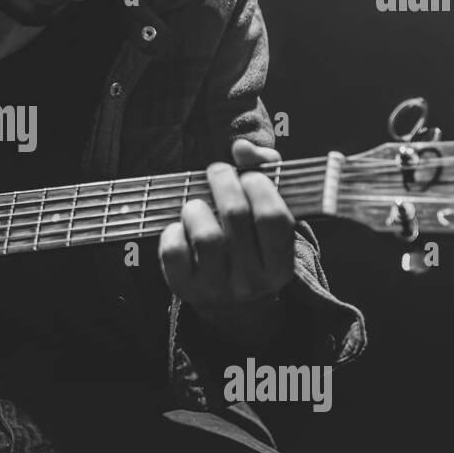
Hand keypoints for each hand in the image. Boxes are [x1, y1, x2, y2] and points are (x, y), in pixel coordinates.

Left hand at [159, 139, 295, 312]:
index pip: (275, 218)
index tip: (248, 176)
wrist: (230, 305)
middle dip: (223, 182)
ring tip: (197, 204)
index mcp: (280, 266)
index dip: (260, 186)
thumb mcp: (266, 218)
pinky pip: (173, 252)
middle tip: (217, 172)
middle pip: (236, 216)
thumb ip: (264, 174)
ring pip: (206, 236)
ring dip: (197, 208)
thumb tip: (242, 147)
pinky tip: (181, 229)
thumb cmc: (250, 246)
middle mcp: (252, 281)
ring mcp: (218, 288)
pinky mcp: (186, 289)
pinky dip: (173, 232)